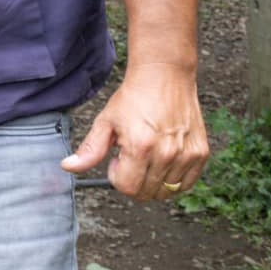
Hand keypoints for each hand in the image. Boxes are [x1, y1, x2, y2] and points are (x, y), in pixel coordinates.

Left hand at [61, 60, 208, 200]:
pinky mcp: (201, 153)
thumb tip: (69, 167)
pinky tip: (163, 161)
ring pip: (167, 191)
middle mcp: (167, 153)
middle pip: (147, 193)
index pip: (127, 187)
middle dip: (133, 181)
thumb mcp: (105, 122)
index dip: (117, 177)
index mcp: (140, 146)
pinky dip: (173, 180)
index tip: (117, 161)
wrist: (164, 77)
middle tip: (131, 159)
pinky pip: (187, 184)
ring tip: (147, 155)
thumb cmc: (134, 98)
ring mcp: (187, 155)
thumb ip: (90, 150)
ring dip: (153, 180)